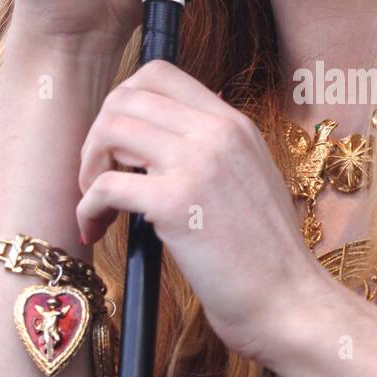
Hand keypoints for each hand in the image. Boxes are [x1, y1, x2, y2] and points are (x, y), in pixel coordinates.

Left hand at [76, 59, 320, 360]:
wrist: (288, 302)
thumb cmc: (265, 257)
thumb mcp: (251, 181)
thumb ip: (215, 153)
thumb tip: (161, 142)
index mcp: (235, 125)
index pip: (160, 74)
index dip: (123, 102)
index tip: (119, 142)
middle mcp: (217, 133)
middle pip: (126, 97)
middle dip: (98, 134)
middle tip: (99, 174)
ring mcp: (197, 165)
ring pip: (110, 130)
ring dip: (88, 165)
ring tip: (95, 201)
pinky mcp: (176, 204)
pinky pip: (105, 185)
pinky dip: (87, 207)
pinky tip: (95, 230)